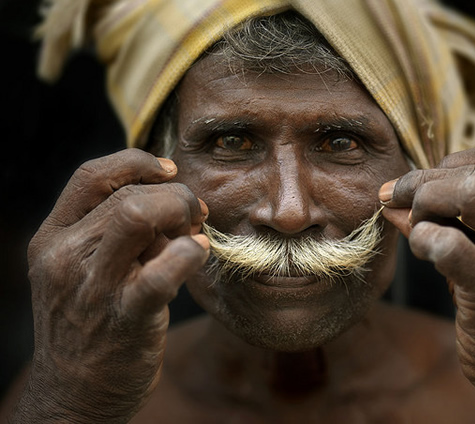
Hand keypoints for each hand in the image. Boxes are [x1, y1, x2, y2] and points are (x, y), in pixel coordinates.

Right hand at [15, 149, 208, 422]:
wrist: (75, 394)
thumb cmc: (90, 323)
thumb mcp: (84, 271)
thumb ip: (117, 234)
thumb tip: (172, 202)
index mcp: (53, 238)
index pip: (91, 176)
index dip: (137, 163)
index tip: (168, 171)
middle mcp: (65, 257)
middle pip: (126, 194)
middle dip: (174, 194)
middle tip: (195, 210)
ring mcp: (92, 287)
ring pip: (137, 217)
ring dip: (179, 213)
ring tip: (195, 229)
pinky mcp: (124, 317)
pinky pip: (162, 272)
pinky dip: (189, 252)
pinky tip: (200, 251)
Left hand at [380, 144, 474, 420]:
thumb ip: (446, 217)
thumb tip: (391, 196)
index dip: (444, 164)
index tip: (416, 185)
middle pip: (472, 173)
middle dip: (421, 183)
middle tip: (397, 203)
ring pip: (467, 194)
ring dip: (423, 205)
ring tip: (417, 230)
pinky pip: (449, 243)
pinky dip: (423, 239)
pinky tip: (423, 251)